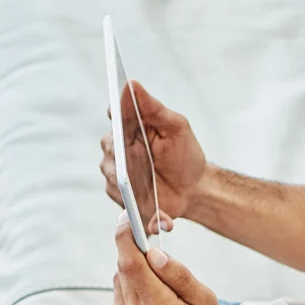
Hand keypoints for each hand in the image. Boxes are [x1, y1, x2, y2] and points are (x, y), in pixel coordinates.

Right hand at [100, 81, 207, 226]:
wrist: (194, 190)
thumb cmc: (184, 154)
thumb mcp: (176, 127)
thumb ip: (154, 108)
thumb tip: (132, 84)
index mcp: (128, 128)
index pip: (115, 115)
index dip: (115, 113)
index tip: (119, 113)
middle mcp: (116, 150)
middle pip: (110, 148)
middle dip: (124, 153)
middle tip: (136, 158)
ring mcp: (116, 175)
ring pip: (114, 178)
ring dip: (133, 186)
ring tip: (152, 194)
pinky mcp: (122, 199)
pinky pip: (126, 204)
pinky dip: (144, 213)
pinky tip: (162, 220)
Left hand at [103, 219, 250, 304]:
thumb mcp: (206, 301)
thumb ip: (179, 275)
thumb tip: (153, 253)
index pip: (130, 263)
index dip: (125, 236)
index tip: (125, 218)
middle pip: (123, 270)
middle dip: (139, 260)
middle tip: (160, 267)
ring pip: (119, 284)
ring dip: (135, 281)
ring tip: (160, 300)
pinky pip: (117, 302)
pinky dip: (131, 298)